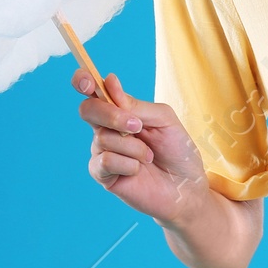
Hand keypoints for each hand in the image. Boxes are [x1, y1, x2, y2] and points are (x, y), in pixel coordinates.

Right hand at [72, 69, 212, 226]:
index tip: (87, 82)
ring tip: (149, 156)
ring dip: (133, 147)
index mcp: (120, 109)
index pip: (92, 90)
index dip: (82, 80)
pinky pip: (105, 161)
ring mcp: (103, 151)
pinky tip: (138, 170)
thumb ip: (135, 104)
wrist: (185, 187)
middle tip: (137, 127)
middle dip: (111, 115)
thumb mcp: (163, 118)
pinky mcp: (103, 175)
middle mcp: (106, 128)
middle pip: (88, 110)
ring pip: (103, 138)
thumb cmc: (177, 149)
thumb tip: (109, 83)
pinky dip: (128, 164)